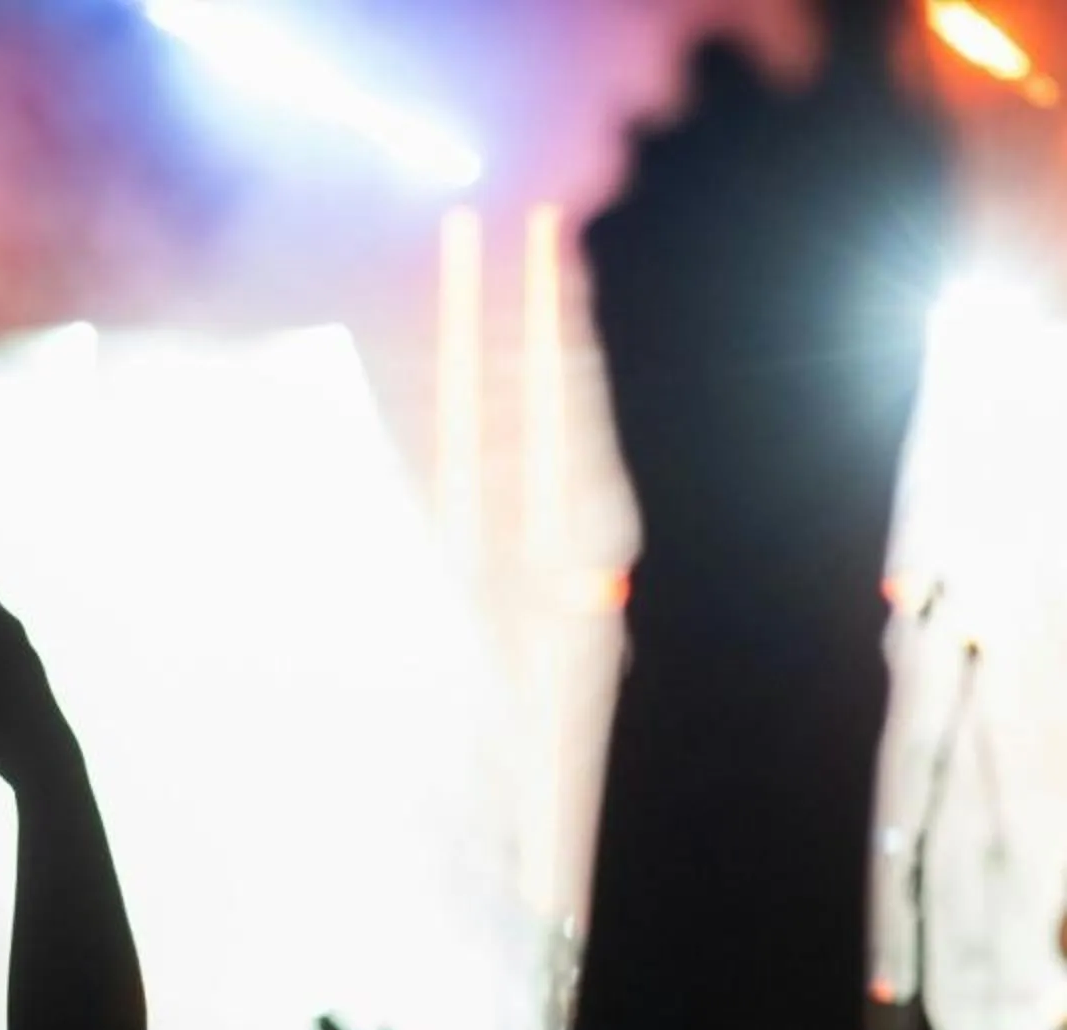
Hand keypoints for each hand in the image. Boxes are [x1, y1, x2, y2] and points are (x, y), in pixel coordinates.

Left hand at [587, 3, 949, 619]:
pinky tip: (665, 316)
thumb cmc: (850, 390)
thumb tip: (836, 80)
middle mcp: (770, 125)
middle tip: (736, 168)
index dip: (830, 20)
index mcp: (874, 126)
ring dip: (668, 174)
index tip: (815, 42)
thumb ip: (864, 146)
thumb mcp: (899, 255)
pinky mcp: (604, 227)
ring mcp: (674, 174)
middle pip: (712, 48)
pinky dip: (630, 247)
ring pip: (647, 127)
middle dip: (719, 95)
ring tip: (706, 270)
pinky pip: (612, 206)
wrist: (756, 505)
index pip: (852, 6)